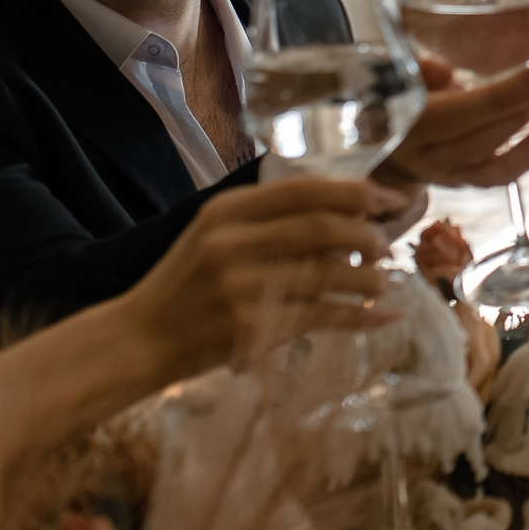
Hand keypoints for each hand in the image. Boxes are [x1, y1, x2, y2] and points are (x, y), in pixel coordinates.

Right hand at [115, 178, 403, 375]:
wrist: (138, 339)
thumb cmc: (185, 284)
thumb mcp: (213, 235)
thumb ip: (269, 220)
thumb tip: (347, 216)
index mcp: (226, 211)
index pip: (305, 190)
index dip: (356, 192)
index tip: (390, 199)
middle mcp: (232, 243)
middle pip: (323, 228)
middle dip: (368, 235)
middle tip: (389, 245)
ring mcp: (240, 287)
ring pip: (328, 274)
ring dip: (370, 279)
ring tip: (390, 282)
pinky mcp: (249, 328)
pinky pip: (321, 317)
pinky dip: (360, 317)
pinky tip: (385, 316)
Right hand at [375, 55, 528, 190]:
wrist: (379, 139)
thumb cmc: (393, 96)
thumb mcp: (392, 75)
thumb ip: (415, 72)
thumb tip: (440, 69)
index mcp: (403, 124)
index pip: (455, 115)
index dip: (500, 98)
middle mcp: (423, 154)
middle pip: (478, 137)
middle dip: (521, 106)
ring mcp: (441, 172)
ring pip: (488, 159)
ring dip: (525, 126)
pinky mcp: (458, 181)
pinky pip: (491, 178)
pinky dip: (519, 161)